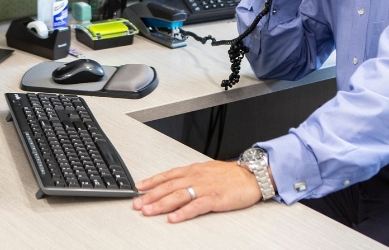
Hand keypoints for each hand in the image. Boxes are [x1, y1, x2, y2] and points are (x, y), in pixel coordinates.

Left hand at [133, 160, 261, 222]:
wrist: (251, 176)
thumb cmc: (231, 175)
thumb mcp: (207, 170)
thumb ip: (191, 176)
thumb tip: (175, 182)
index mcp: (194, 170)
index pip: (168, 175)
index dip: (152, 181)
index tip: (138, 187)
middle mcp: (197, 177)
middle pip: (169, 186)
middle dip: (151, 196)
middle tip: (136, 204)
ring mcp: (205, 188)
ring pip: (178, 196)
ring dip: (161, 204)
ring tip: (148, 211)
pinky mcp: (215, 199)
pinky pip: (196, 206)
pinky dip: (183, 212)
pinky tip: (173, 218)